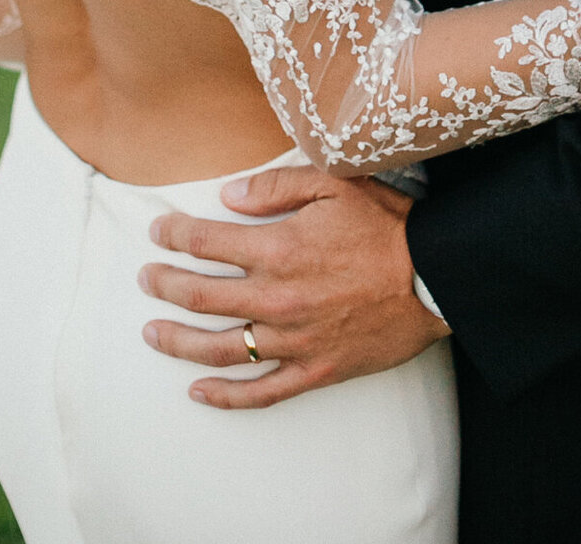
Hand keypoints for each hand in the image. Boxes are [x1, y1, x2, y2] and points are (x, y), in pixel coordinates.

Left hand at [139, 162, 448, 408]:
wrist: (435, 277)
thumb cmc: (386, 226)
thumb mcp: (332, 184)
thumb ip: (275, 188)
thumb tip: (228, 197)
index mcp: (277, 250)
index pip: (206, 243)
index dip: (175, 235)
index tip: (157, 230)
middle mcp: (276, 299)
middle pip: (201, 297)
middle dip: (165, 285)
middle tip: (146, 278)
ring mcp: (293, 340)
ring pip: (221, 349)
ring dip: (179, 342)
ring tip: (152, 334)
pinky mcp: (314, 370)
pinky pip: (261, 392)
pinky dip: (226, 396)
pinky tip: (199, 392)